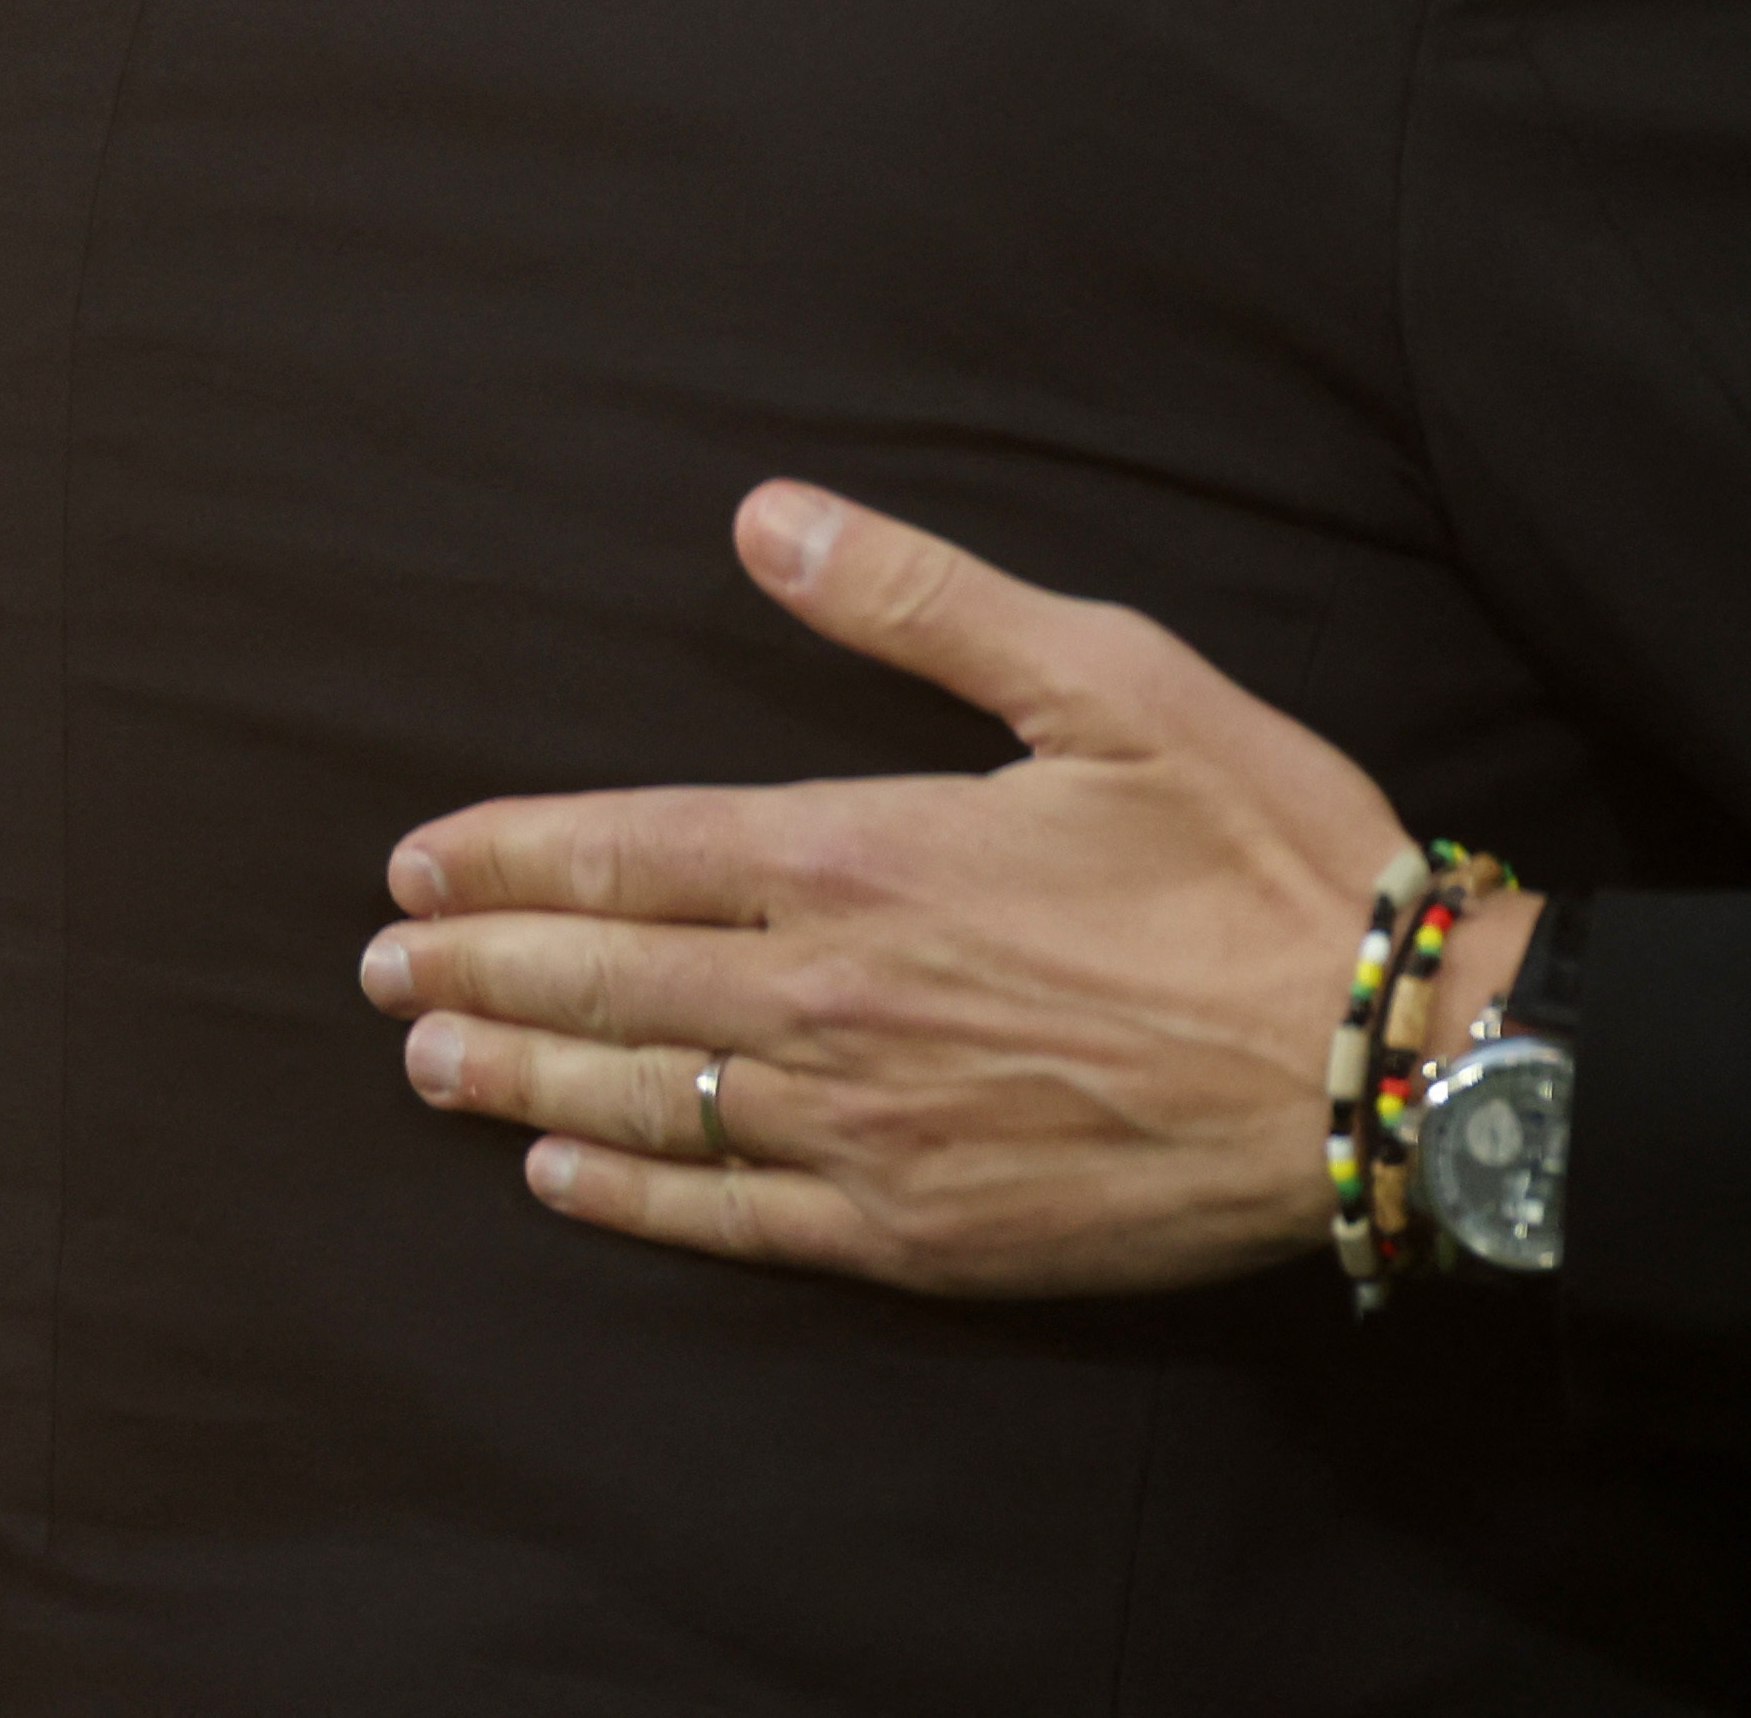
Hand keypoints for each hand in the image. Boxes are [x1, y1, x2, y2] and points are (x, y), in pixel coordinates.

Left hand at [362, 481, 1422, 1292]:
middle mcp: (831, 1000)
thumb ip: (924, 603)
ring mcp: (864, 1129)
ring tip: (428, 1058)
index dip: (510, 855)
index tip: (415, 862)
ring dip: (519, 1074)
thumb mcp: (1108, 678)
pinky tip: (561, 1176)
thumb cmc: (1256, 854)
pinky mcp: (915, 1232)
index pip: (632, 850)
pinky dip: (629, 1194)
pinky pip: (732, 1216)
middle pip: (606, 980)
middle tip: (378, 967)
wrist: (1372, 1060)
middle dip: (480, 964)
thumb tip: (766, 519)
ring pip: (642, 1100)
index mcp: (863, 854)